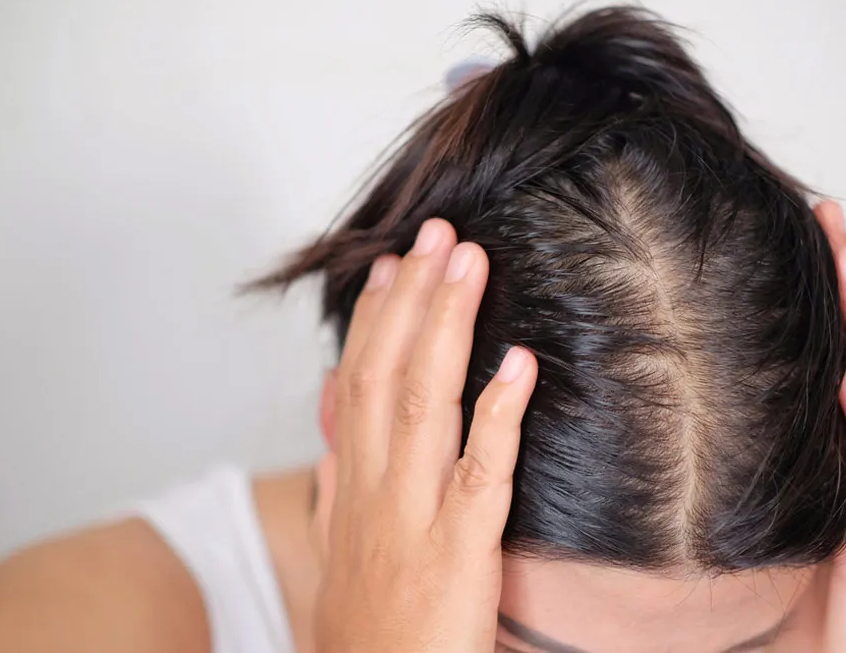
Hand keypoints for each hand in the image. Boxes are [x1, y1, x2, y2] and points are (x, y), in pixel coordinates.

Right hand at [311, 219, 538, 651]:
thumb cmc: (366, 640)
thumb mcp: (335, 560)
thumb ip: (330, 499)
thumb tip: (325, 449)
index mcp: (351, 491)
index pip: (356, 385)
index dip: (373, 321)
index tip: (391, 265)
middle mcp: (375, 491)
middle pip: (387, 375)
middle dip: (410, 299)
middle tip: (436, 233)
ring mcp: (415, 515)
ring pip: (424, 402)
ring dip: (445, 327)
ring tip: (468, 263)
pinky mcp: (459, 549)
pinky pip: (481, 472)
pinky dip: (498, 413)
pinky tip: (520, 363)